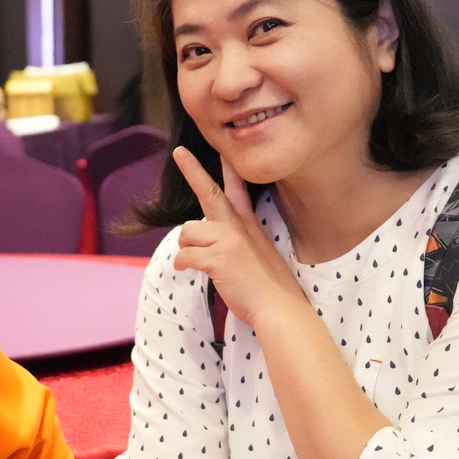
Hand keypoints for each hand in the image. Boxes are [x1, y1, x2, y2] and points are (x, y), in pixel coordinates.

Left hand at [169, 147, 299, 326]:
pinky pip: (184, 254)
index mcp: (249, 225)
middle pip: (210, 193)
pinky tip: (185, 270)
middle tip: (179, 152)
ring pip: (188, 229)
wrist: (279, 307)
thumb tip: (212, 243)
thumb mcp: (257, 254)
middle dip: (192, 170)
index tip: (224, 151)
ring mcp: (228, 241)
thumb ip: (237, 243)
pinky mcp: (217, 258)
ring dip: (185, 244)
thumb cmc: (268, 287)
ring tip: (194, 259)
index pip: (238, 190)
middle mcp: (238, 228)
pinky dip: (181, 263)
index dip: (229, 170)